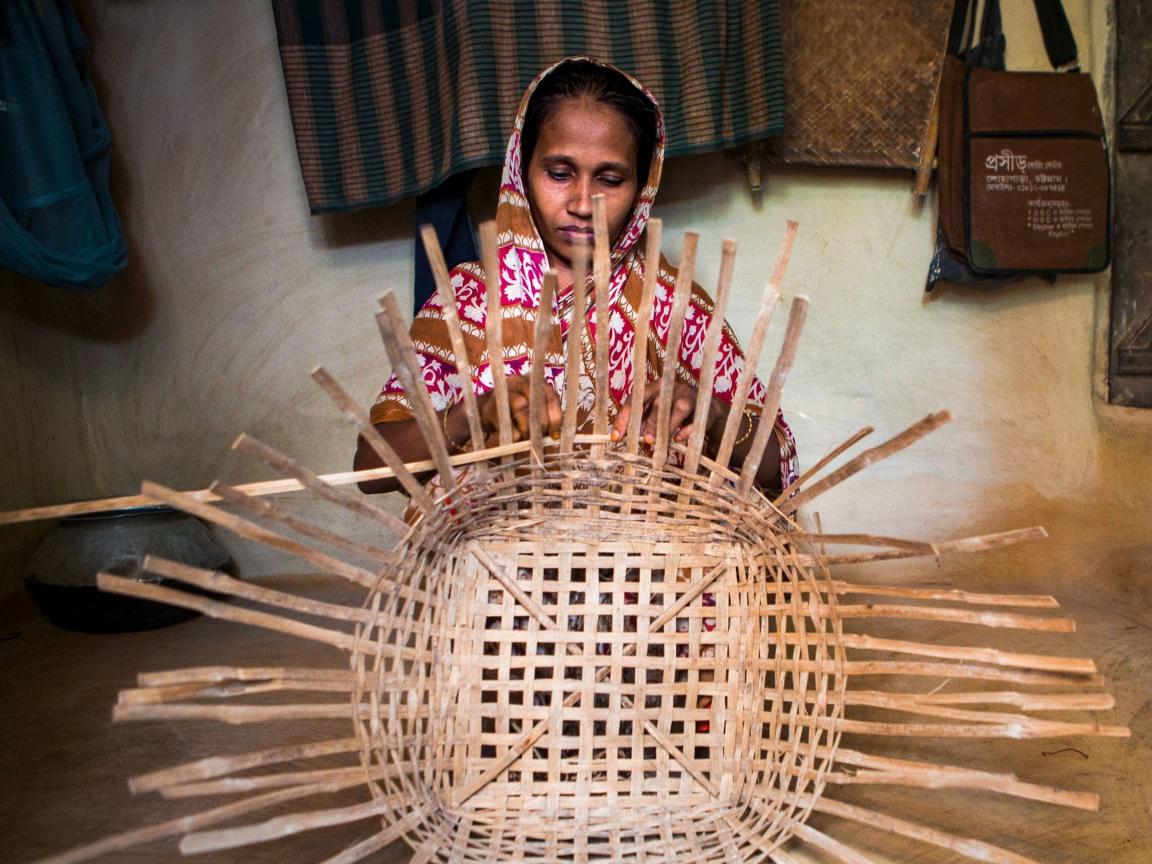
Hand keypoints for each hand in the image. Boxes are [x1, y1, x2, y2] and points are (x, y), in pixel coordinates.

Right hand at [472, 374, 562, 445]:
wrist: (483, 411)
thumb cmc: (513, 412)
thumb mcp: (531, 409)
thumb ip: (544, 416)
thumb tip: (556, 435)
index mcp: (532, 380)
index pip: (550, 395)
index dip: (555, 416)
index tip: (554, 434)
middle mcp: (518, 381)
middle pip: (536, 401)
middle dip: (541, 424)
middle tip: (540, 438)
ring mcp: (503, 391)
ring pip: (520, 405)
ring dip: (526, 427)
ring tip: (527, 438)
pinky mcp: (490, 406)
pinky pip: (505, 419)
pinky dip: (513, 432)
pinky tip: (516, 438)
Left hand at [609, 380, 728, 453]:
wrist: (707, 407)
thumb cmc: (674, 408)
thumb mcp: (657, 410)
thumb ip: (642, 419)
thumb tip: (623, 435)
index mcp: (657, 385)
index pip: (637, 398)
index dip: (625, 416)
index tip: (616, 436)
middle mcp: (673, 387)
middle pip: (658, 403)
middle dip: (648, 422)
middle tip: (641, 439)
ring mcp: (690, 396)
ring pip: (679, 410)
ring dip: (666, 426)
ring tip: (653, 441)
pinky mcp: (704, 408)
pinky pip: (696, 421)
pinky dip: (686, 431)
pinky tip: (678, 440)